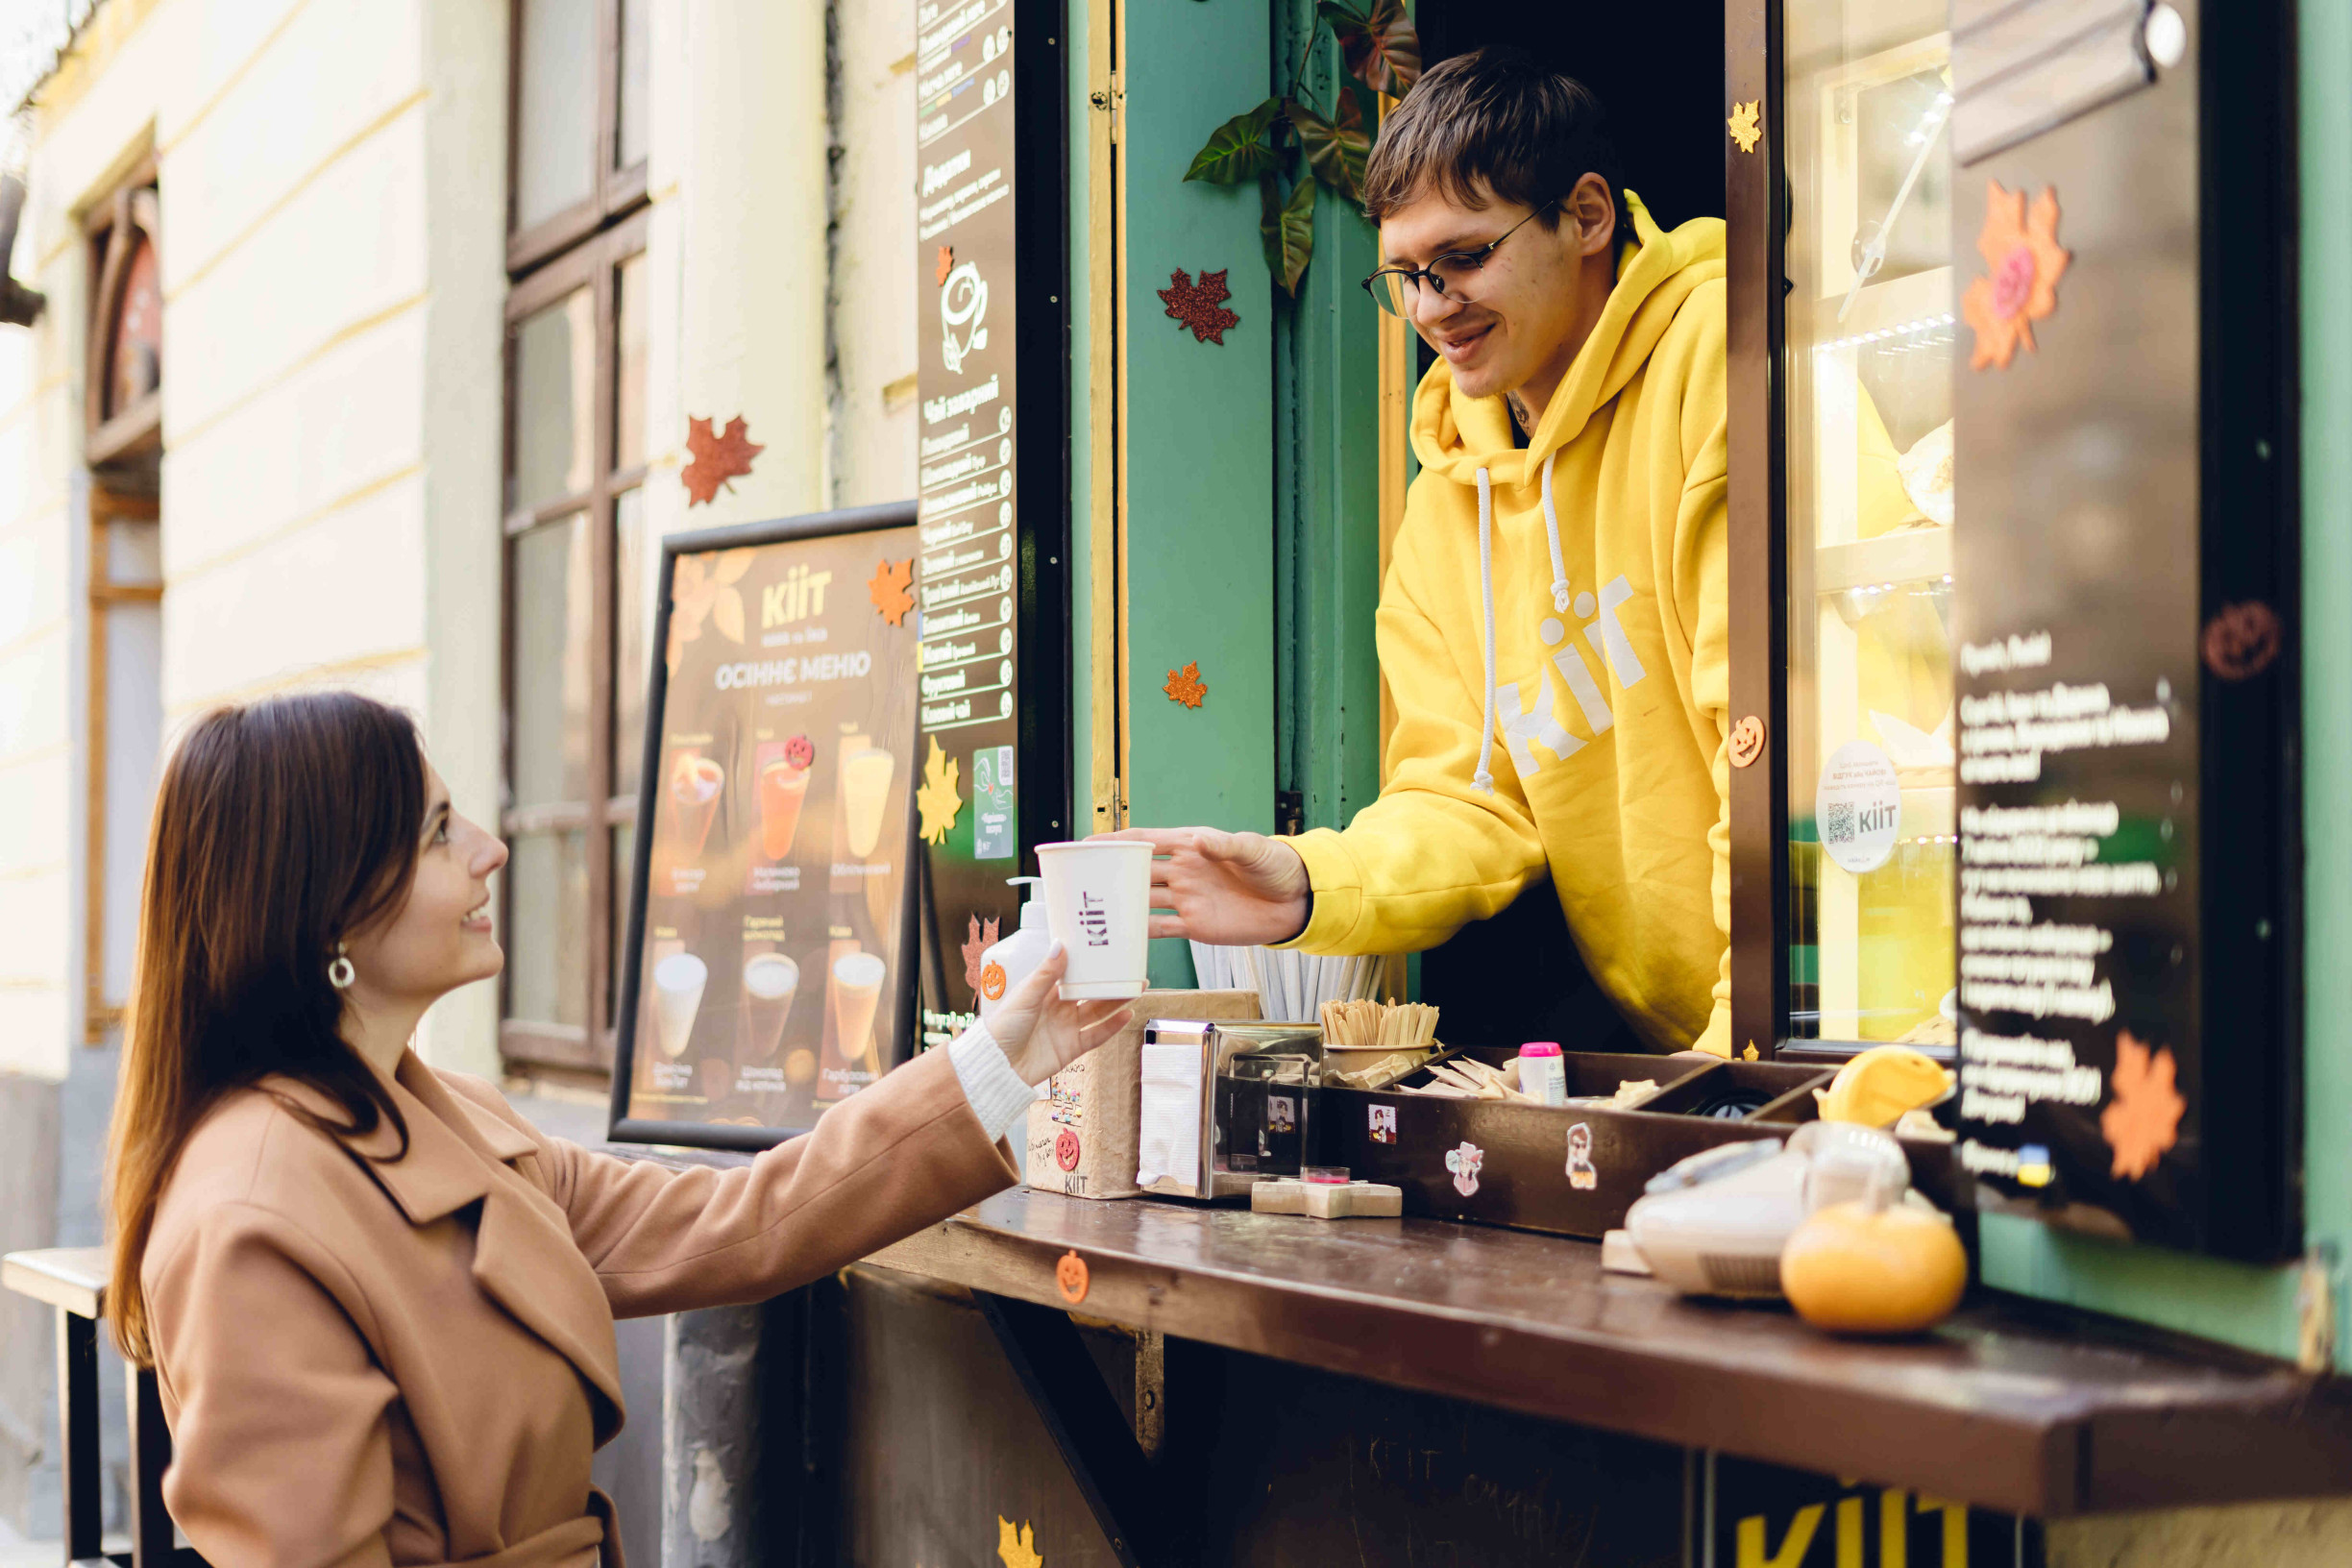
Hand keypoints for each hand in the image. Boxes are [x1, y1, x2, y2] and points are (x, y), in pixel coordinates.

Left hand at [987, 945, 1134, 1085]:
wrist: (998, 1065)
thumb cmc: (1003, 1028)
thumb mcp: (1026, 996)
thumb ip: (1046, 973)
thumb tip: (1060, 944)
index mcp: (1045, 992)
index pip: (1072, 974)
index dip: (1089, 964)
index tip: (1106, 951)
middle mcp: (1059, 1008)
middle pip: (1090, 992)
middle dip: (1110, 983)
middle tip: (1131, 971)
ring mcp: (1067, 1028)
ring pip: (1098, 1012)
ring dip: (1116, 1002)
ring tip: (1136, 989)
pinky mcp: (1072, 1048)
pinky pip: (1096, 1035)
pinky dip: (1112, 1027)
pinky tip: (1127, 1015)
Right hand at [1099, 827, 1310, 945]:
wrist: (1295, 901)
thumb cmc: (1277, 866)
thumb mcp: (1253, 850)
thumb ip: (1225, 845)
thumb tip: (1197, 841)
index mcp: (1191, 845)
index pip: (1145, 841)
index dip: (1116, 841)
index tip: (1087, 845)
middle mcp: (1183, 871)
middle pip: (1137, 871)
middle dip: (1108, 874)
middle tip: (1079, 881)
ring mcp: (1186, 899)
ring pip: (1143, 901)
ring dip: (1119, 905)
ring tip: (1091, 911)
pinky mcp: (1195, 925)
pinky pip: (1161, 928)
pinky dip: (1140, 933)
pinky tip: (1120, 938)